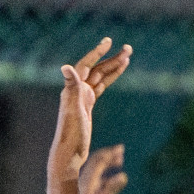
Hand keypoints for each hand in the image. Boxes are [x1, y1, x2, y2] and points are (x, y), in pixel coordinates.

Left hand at [49, 38, 131, 181]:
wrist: (70, 152)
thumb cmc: (71, 132)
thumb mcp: (73, 109)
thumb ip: (72, 87)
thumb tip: (65, 66)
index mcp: (74, 88)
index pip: (86, 65)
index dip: (97, 52)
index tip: (109, 42)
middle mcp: (77, 89)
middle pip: (97, 69)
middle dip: (112, 57)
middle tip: (128, 48)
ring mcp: (83, 97)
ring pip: (101, 77)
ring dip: (113, 66)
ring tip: (128, 57)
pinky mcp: (88, 105)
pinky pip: (101, 87)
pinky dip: (110, 79)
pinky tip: (117, 73)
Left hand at [78, 144, 127, 193]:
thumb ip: (111, 189)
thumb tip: (123, 176)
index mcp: (87, 179)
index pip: (99, 160)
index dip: (110, 153)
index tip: (120, 148)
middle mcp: (83, 179)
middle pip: (96, 162)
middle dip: (108, 155)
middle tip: (121, 151)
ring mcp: (82, 185)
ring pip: (95, 169)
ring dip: (107, 164)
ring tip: (118, 162)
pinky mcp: (83, 192)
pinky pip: (95, 178)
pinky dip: (105, 174)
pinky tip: (111, 178)